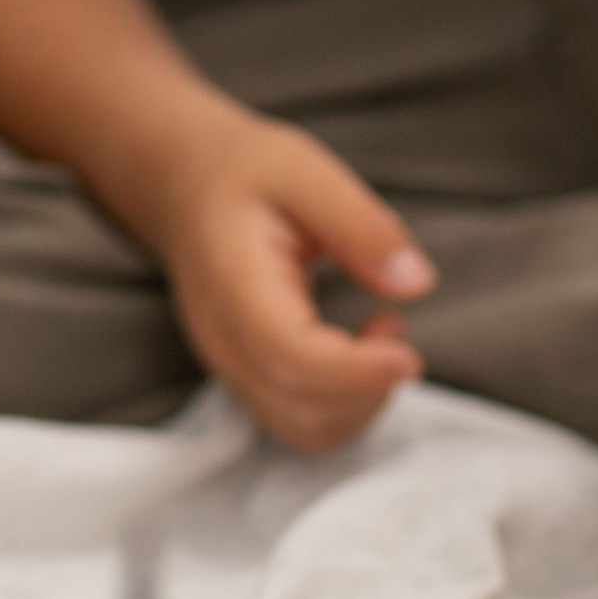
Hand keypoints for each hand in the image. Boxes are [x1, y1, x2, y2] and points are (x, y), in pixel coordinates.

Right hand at [145, 111, 432, 450]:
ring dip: (364, 400)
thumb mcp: (304, 170)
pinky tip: (360, 350)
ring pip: (306, 428)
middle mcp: (223, 340)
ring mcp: (231, 367)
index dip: (355, 371)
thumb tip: (416, 283)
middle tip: (392, 323)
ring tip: (379, 332)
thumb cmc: (246, 174)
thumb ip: (360, 224)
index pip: (289, 356)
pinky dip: (349, 405)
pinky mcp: (250, 379)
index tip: (408, 356)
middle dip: (369, 386)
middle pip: (300, 407)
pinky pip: (304, 422)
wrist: (182, 186)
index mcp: (232, 283)